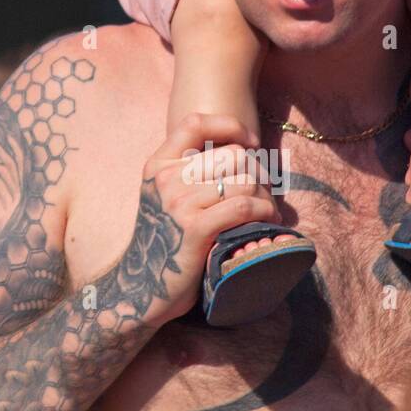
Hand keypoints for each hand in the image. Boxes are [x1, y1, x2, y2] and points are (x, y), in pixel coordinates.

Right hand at [132, 113, 280, 322]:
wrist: (143, 288)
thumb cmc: (165, 240)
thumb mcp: (166, 197)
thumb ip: (188, 171)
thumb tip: (239, 150)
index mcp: (157, 165)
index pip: (194, 123)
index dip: (229, 126)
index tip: (250, 144)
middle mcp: (166, 179)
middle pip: (232, 154)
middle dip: (258, 171)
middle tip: (263, 192)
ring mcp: (179, 203)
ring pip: (244, 179)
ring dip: (266, 195)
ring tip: (267, 210)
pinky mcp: (195, 229)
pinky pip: (244, 205)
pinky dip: (264, 211)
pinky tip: (266, 220)